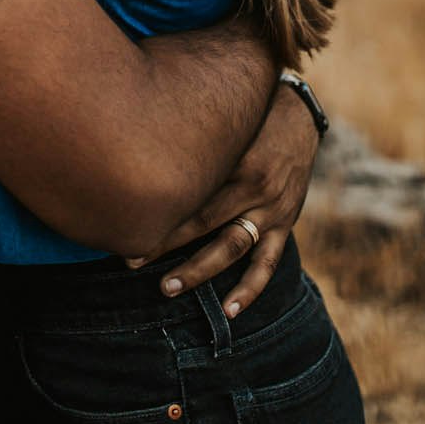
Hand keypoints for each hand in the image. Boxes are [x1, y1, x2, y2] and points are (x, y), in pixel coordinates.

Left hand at [128, 79, 319, 316]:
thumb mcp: (222, 117)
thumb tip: (143, 143)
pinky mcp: (285, 222)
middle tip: (131, 261)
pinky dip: (250, 288)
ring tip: (168, 288)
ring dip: (199, 270)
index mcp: (235, 157)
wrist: (300, 113)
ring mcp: (272, 208)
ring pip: (232, 246)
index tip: (124, 226)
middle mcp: (254, 186)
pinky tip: (231, 311)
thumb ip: (192, 136)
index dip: (158, 212)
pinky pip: (268, 262)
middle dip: (166, 244)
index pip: (190, 191)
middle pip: (203, 221)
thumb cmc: (250, 112)